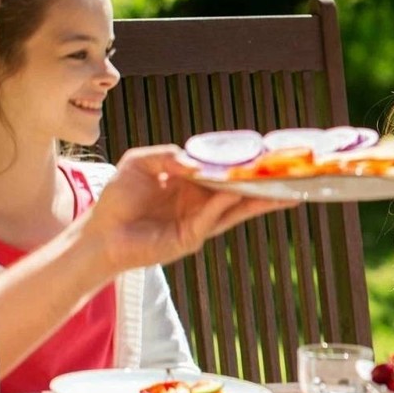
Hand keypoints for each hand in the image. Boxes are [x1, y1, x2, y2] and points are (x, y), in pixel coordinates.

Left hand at [78, 144, 296, 272]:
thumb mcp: (141, 162)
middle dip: (267, 184)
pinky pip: (212, 218)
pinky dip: (224, 205)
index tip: (271, 154)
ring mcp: (200, 222)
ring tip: (289, 192)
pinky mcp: (191, 238)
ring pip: (237, 208)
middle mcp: (203, 203)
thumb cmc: (118, 198)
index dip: (247, 164)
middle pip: (242, 191)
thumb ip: (169, 155)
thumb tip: (198, 160)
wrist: (98, 234)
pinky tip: (236, 193)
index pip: (226, 172)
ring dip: (261, 200)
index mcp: (194, 184)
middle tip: (295, 175)